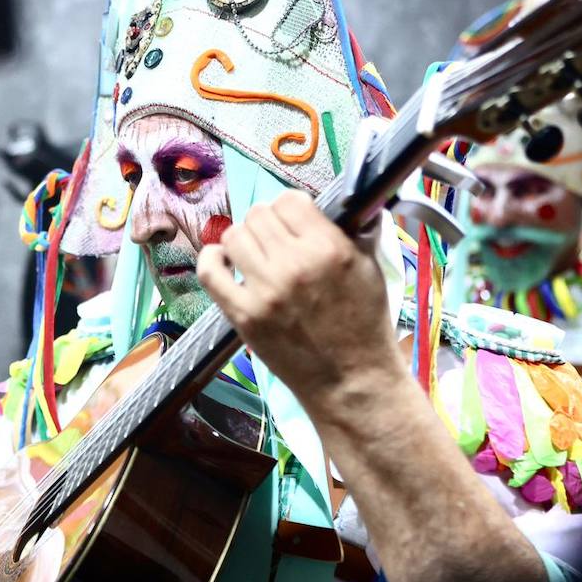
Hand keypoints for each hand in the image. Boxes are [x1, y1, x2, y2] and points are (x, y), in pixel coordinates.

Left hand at [196, 192, 405, 421]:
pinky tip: (225, 262)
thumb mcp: (371, 269)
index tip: (294, 223)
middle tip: (276, 244)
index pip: (289, 200)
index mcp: (328, 248)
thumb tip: (343, 203)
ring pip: (234, 236)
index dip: (291, 209)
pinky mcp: (243, 315)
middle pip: (258, 215)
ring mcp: (265, 291)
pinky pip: (210, 271)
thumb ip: (353, 232)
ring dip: (243, 242)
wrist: (350, 381)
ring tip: (256, 257)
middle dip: (267, 225)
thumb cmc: (365, 325)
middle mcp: (294, 264)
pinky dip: (213, 260)